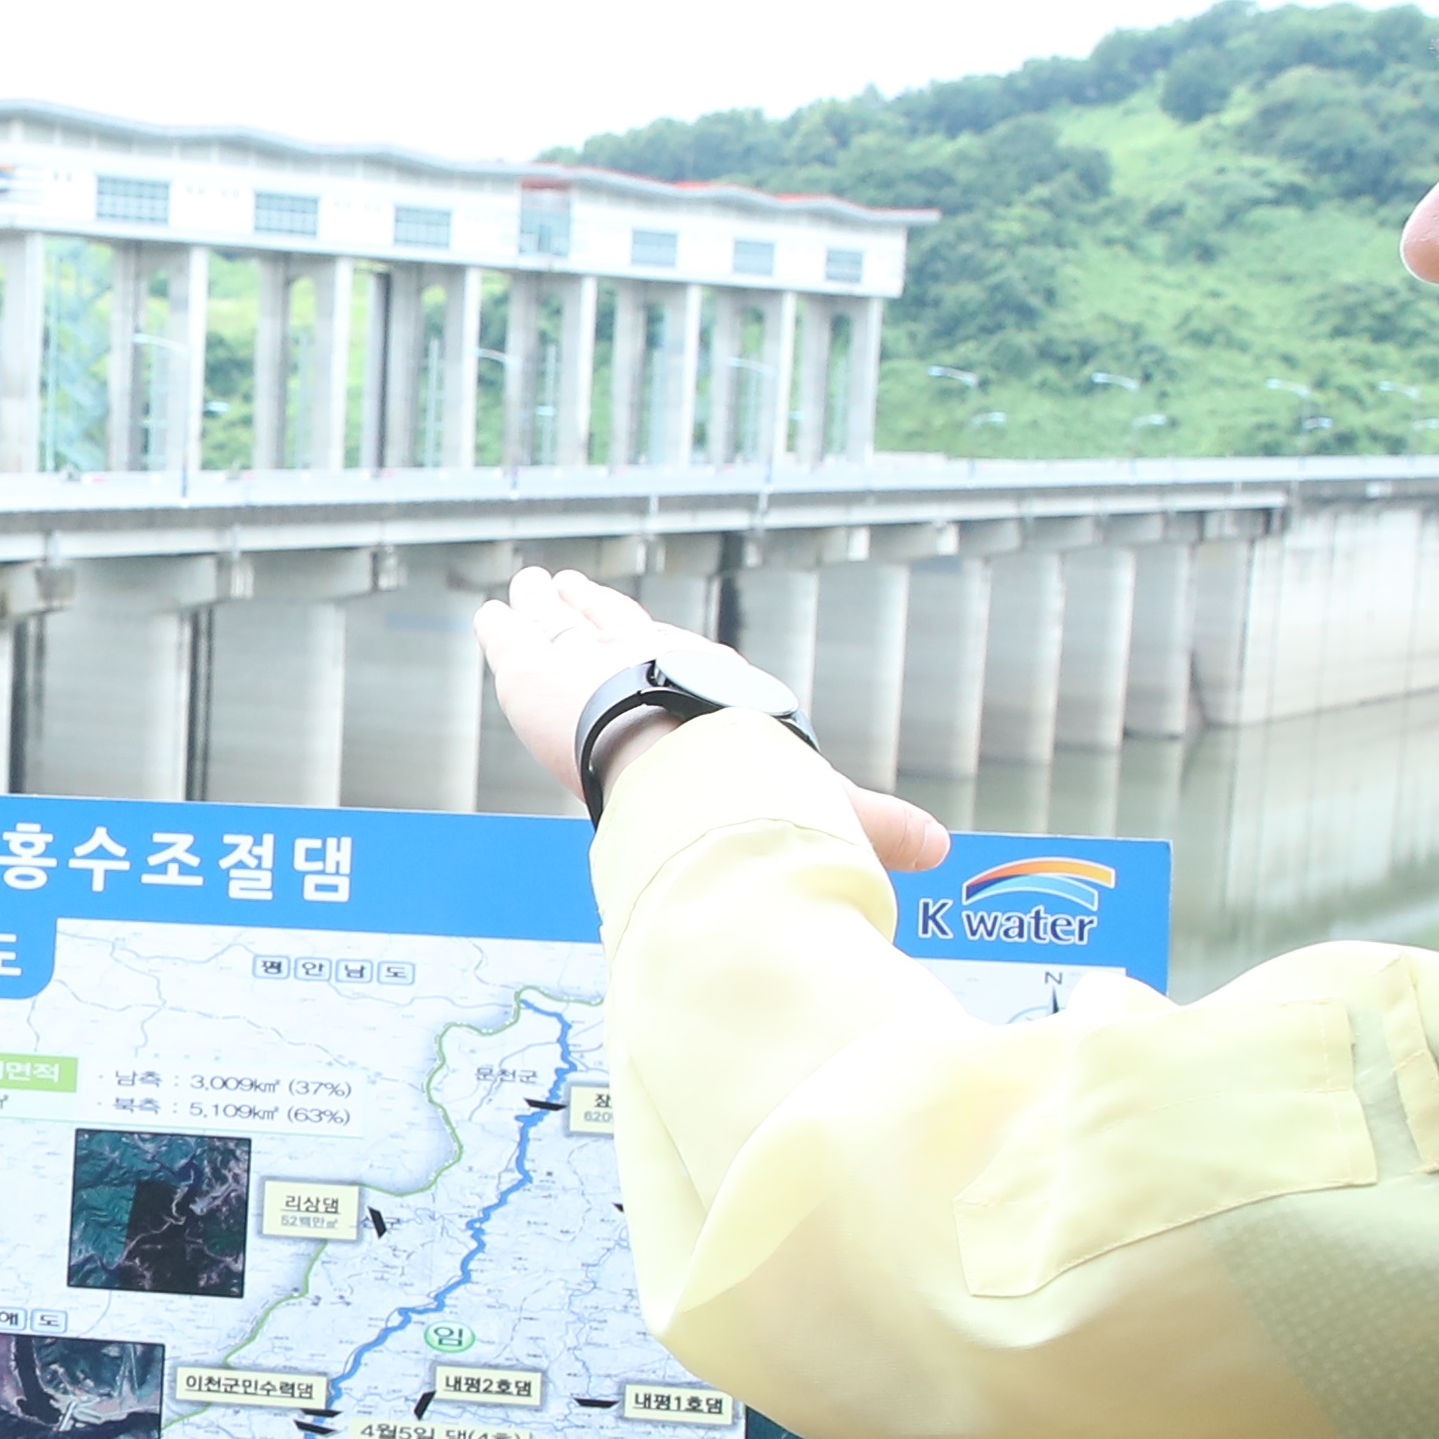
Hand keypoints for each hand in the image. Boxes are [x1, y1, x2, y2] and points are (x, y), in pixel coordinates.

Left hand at [475, 567, 951, 875]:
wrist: (689, 763)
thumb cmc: (757, 782)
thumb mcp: (818, 803)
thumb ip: (870, 822)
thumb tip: (945, 851)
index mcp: (696, 684)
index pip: (666, 649)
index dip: (648, 633)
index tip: (634, 619)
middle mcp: (640, 664)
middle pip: (606, 626)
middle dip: (587, 608)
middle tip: (565, 587)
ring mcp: (580, 665)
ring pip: (556, 625)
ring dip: (543, 606)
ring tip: (531, 588)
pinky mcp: (530, 676)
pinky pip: (510, 641)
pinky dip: (501, 626)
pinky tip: (493, 611)